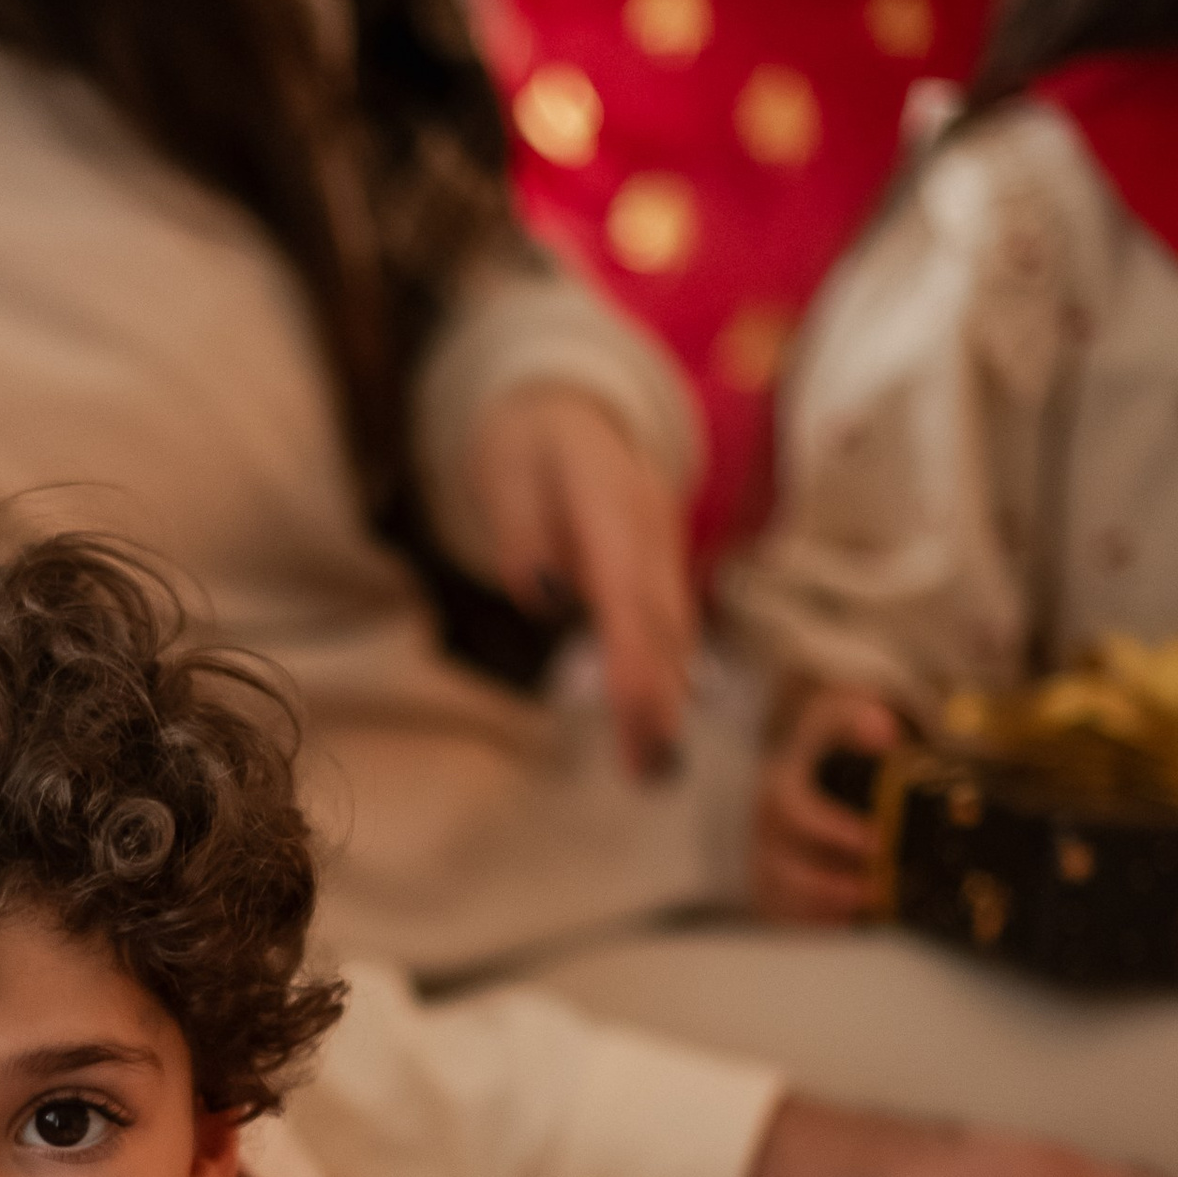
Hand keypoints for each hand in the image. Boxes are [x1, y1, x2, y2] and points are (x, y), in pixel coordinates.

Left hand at [466, 384, 693, 775]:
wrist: (571, 409)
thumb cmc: (528, 445)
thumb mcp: (505, 468)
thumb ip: (520, 530)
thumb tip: (541, 596)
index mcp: (613, 500)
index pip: (627, 586)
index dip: (634, 649)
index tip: (630, 707)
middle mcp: (650, 528)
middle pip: (659, 619)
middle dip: (657, 693)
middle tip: (650, 764)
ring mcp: (662, 549)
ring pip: (672, 630)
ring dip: (668, 698)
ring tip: (656, 766)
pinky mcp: (659, 571)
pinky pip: (668, 629)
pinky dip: (667, 679)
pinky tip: (659, 731)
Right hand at [751, 683, 903, 921]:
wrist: (810, 764)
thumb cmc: (833, 744)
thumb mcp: (845, 717)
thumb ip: (861, 719)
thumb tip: (881, 730)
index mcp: (779, 788)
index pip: (794, 812)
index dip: (833, 830)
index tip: (877, 842)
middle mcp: (763, 830)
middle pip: (781, 867)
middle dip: (828, 884)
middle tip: (878, 889)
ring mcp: (763, 862)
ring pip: (778, 897)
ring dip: (821, 910)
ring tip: (867, 910)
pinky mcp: (771, 888)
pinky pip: (781, 916)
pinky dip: (811, 926)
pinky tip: (849, 925)